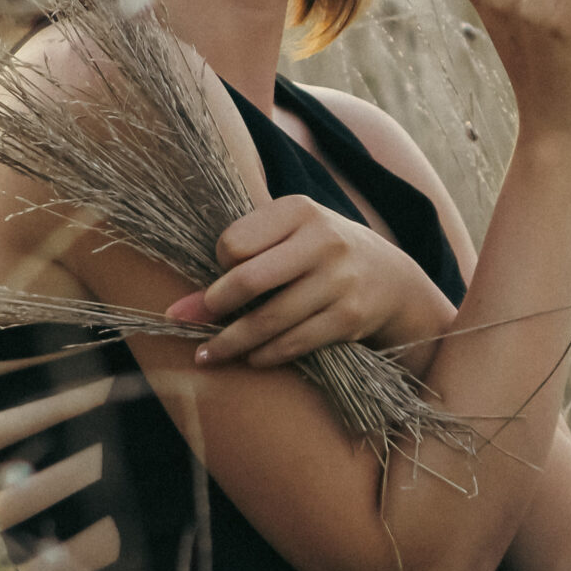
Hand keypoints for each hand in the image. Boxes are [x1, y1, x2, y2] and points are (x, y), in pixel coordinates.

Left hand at [164, 194, 455, 369]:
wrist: (391, 278)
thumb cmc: (321, 254)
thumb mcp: (289, 241)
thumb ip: (240, 263)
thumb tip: (180, 310)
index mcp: (300, 211)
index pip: (234, 243)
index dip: (220, 264)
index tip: (223, 273)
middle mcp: (324, 241)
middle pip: (249, 280)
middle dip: (214, 308)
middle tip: (193, 323)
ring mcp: (340, 280)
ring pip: (270, 320)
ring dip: (232, 343)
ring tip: (208, 354)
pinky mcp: (350, 316)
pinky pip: (295, 342)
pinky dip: (266, 355)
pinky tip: (252, 358)